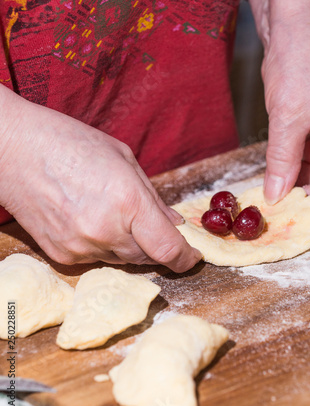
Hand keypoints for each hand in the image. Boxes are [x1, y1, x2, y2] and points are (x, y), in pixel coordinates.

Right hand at [0, 87, 200, 270]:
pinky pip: (97, 259)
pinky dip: (105, 246)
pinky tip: (93, 220)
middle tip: (155, 228)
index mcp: (128, 202)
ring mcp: (81, 246)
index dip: (186, 258)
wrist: (13, 148)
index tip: (192, 256)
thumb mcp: (125, 160)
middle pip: (148, 258)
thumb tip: (175, 225)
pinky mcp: (61, 255)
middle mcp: (106, 230)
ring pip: (124, 260)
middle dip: (159, 246)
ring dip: (132, 246)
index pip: (168, 249)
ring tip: (117, 215)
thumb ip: (153, 199)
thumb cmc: (72, 143)